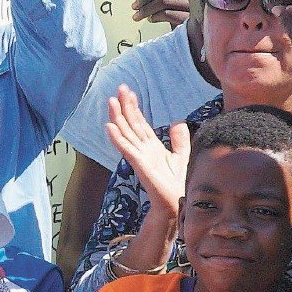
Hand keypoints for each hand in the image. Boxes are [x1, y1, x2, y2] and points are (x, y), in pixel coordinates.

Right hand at [105, 85, 188, 218]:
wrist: (176, 203)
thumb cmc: (177, 183)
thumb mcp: (181, 156)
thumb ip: (179, 140)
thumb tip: (178, 122)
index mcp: (150, 145)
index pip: (139, 122)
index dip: (134, 107)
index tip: (129, 92)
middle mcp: (142, 148)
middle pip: (130, 123)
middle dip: (125, 105)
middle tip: (120, 87)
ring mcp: (139, 156)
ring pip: (125, 132)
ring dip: (117, 117)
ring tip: (111, 101)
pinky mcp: (140, 165)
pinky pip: (127, 149)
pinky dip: (117, 138)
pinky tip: (110, 127)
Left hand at [132, 0, 189, 26]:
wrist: (199, 40)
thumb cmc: (186, 21)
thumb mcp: (178, 6)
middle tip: (134, 6)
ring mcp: (193, 8)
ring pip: (163, 1)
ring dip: (146, 9)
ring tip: (137, 16)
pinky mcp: (190, 20)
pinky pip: (167, 13)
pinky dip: (155, 16)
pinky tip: (151, 20)